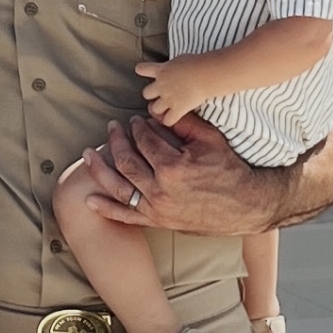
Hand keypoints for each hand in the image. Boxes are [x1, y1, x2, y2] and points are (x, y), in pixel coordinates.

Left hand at [80, 115, 285, 236]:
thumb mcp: (210, 140)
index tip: (134, 121)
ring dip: (100, 169)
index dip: (136, 128)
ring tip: (88, 154)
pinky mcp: (156, 221)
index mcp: (172, 166)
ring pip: (118, 186)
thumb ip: (184, 122)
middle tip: (112, 128)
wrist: (243, 206)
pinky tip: (89, 199)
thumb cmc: (229, 170)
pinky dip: (106, 208)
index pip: (144, 141)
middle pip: (127, 160)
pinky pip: (125, 216)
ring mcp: (156, 208)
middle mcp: (159, 189)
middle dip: (116, 141)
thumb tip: (159, 111)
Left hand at [136, 55, 207, 126]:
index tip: (141, 70)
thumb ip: (172, 67)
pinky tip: (175, 117)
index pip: (143, 69)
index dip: (142, 70)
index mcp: (162, 70)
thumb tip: (174, 69)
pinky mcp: (177, 109)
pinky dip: (170, 120)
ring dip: (160, 109)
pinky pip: (168, 120)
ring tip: (167, 107)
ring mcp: (168, 99)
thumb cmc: (197, 63)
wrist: (205, 74)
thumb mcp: (180, 60)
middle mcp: (161, 85)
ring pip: (155, 109)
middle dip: (151, 95)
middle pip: (146, 93)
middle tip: (160, 94)